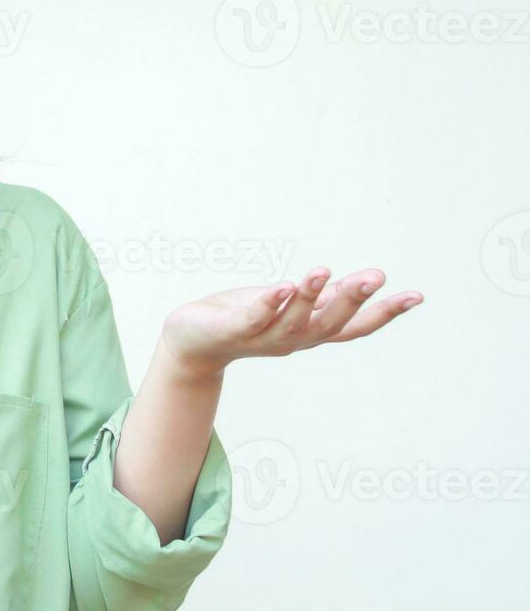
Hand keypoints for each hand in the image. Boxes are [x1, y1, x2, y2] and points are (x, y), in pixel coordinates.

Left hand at [158, 265, 423, 380]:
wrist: (194, 340)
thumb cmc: (246, 317)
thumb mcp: (291, 307)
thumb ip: (324, 298)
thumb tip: (363, 284)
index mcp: (310, 333)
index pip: (354, 327)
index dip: (385, 313)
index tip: (416, 296)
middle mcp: (292, 340)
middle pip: (330, 325)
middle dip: (352, 300)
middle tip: (376, 276)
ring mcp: (262, 337)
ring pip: (293, 322)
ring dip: (309, 297)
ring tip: (321, 270)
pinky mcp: (232, 329)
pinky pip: (254, 318)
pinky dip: (269, 304)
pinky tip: (282, 286)